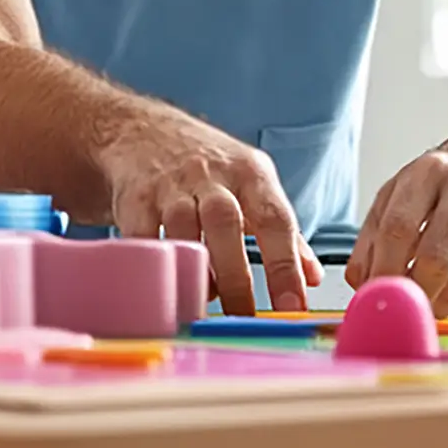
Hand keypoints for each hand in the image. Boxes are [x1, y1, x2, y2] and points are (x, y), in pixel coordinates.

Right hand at [100, 111, 322, 314]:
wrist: (141, 129)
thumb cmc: (206, 164)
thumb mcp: (253, 184)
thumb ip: (285, 232)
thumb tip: (312, 277)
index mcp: (250, 174)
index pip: (276, 219)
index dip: (287, 266)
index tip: (293, 307)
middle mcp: (211, 175)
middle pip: (226, 223)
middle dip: (237, 276)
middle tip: (244, 318)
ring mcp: (170, 185)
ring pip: (183, 231)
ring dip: (195, 273)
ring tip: (205, 308)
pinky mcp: (135, 198)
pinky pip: (144, 238)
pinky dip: (158, 266)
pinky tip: (170, 287)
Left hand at [349, 151, 447, 314]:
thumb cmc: (434, 197)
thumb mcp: (395, 202)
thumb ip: (371, 243)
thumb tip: (363, 287)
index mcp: (428, 172)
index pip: (398, 228)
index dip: (384, 270)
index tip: (376, 295)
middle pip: (436, 259)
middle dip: (416, 294)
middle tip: (408, 306)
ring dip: (443, 303)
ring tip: (435, 295)